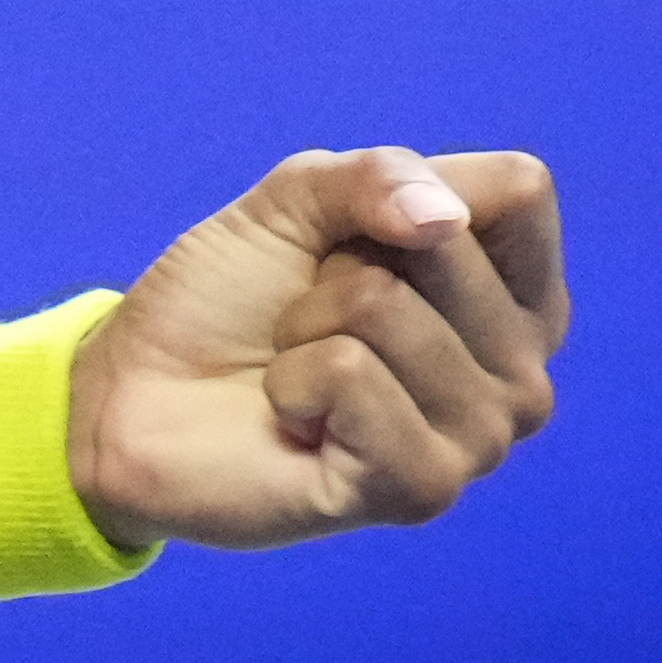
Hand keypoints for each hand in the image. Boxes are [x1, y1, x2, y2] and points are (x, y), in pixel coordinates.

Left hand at [67, 148, 565, 551]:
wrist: (140, 397)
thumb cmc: (232, 298)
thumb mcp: (302, 195)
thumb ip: (380, 174)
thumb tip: (442, 218)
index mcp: (516, 297)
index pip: (521, 189)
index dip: (409, 187)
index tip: (356, 236)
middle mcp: (521, 373)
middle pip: (448, 241)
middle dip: (342, 257)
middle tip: (311, 314)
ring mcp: (481, 439)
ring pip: (384, 305)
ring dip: (306, 321)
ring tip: (297, 367)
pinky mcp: (423, 488)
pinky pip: (349, 373)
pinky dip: (291, 379)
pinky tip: (293, 421)